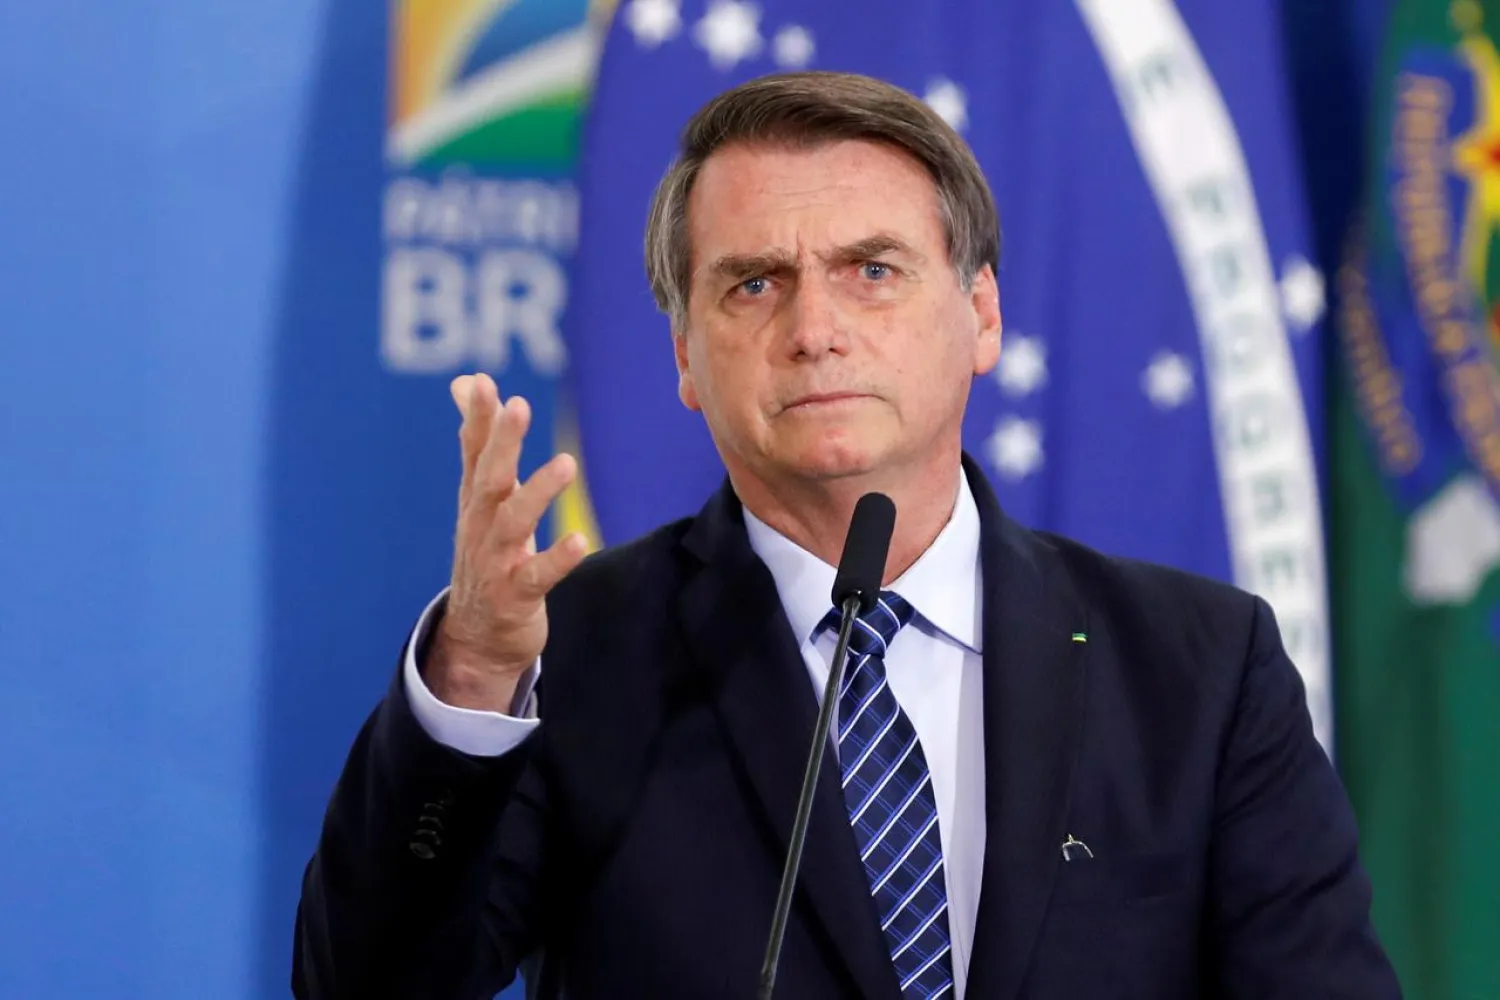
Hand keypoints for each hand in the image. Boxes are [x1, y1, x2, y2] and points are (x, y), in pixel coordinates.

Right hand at [425, 373, 588, 711]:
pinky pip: (539, 575)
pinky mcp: (517, 595)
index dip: (477, 417)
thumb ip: (479, 442)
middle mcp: (481, 526)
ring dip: (538, 492)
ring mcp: (496, 561)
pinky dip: (558, 558)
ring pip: (513, 523)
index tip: (482, 381)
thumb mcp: (480, 499)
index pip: (473, 452)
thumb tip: (465, 382)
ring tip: (566, 463)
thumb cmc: (487, 555)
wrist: (476, 638)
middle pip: (489, 478)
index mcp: (476, 501)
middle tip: (518, 405)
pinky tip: (581, 541)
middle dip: (502, 442)